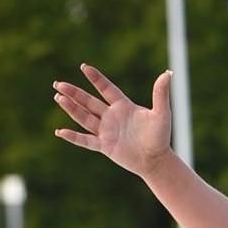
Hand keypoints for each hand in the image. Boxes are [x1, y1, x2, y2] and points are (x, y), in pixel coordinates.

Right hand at [53, 64, 173, 177]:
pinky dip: (73, 137)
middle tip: (58, 84)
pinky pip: (85, 141)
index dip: (96, 79)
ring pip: (84, 118)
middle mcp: (112, 117)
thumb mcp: (161, 114)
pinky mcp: (104, 146)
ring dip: (71, 108)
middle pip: (89, 102)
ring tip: (58, 97)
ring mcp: (107, 132)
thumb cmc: (160, 137)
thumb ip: (161, 94)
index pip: (107, 89)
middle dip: (74, 93)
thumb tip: (168, 73)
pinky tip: (60, 132)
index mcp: (124, 107)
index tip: (84, 66)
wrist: (157, 161)